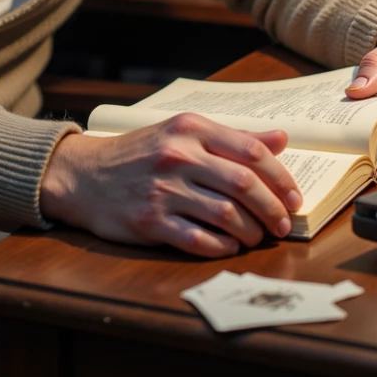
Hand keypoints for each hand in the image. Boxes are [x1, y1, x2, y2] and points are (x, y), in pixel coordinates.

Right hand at [39, 115, 303, 257]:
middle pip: (244, 184)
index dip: (281, 178)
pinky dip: (223, 247)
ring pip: (226, 214)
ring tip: (256, 237)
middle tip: (283, 224)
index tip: (293, 197)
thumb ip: (231, 138)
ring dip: (251, 232)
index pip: (251, 151)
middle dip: (272, 209)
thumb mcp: (181, 133)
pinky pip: (199, 240)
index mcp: (189, 128)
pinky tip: (229, 247)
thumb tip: (281, 139)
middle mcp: (178, 155)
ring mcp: (163, 189)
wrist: (83, 175)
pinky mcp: (150, 221)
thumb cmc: (139, 154)